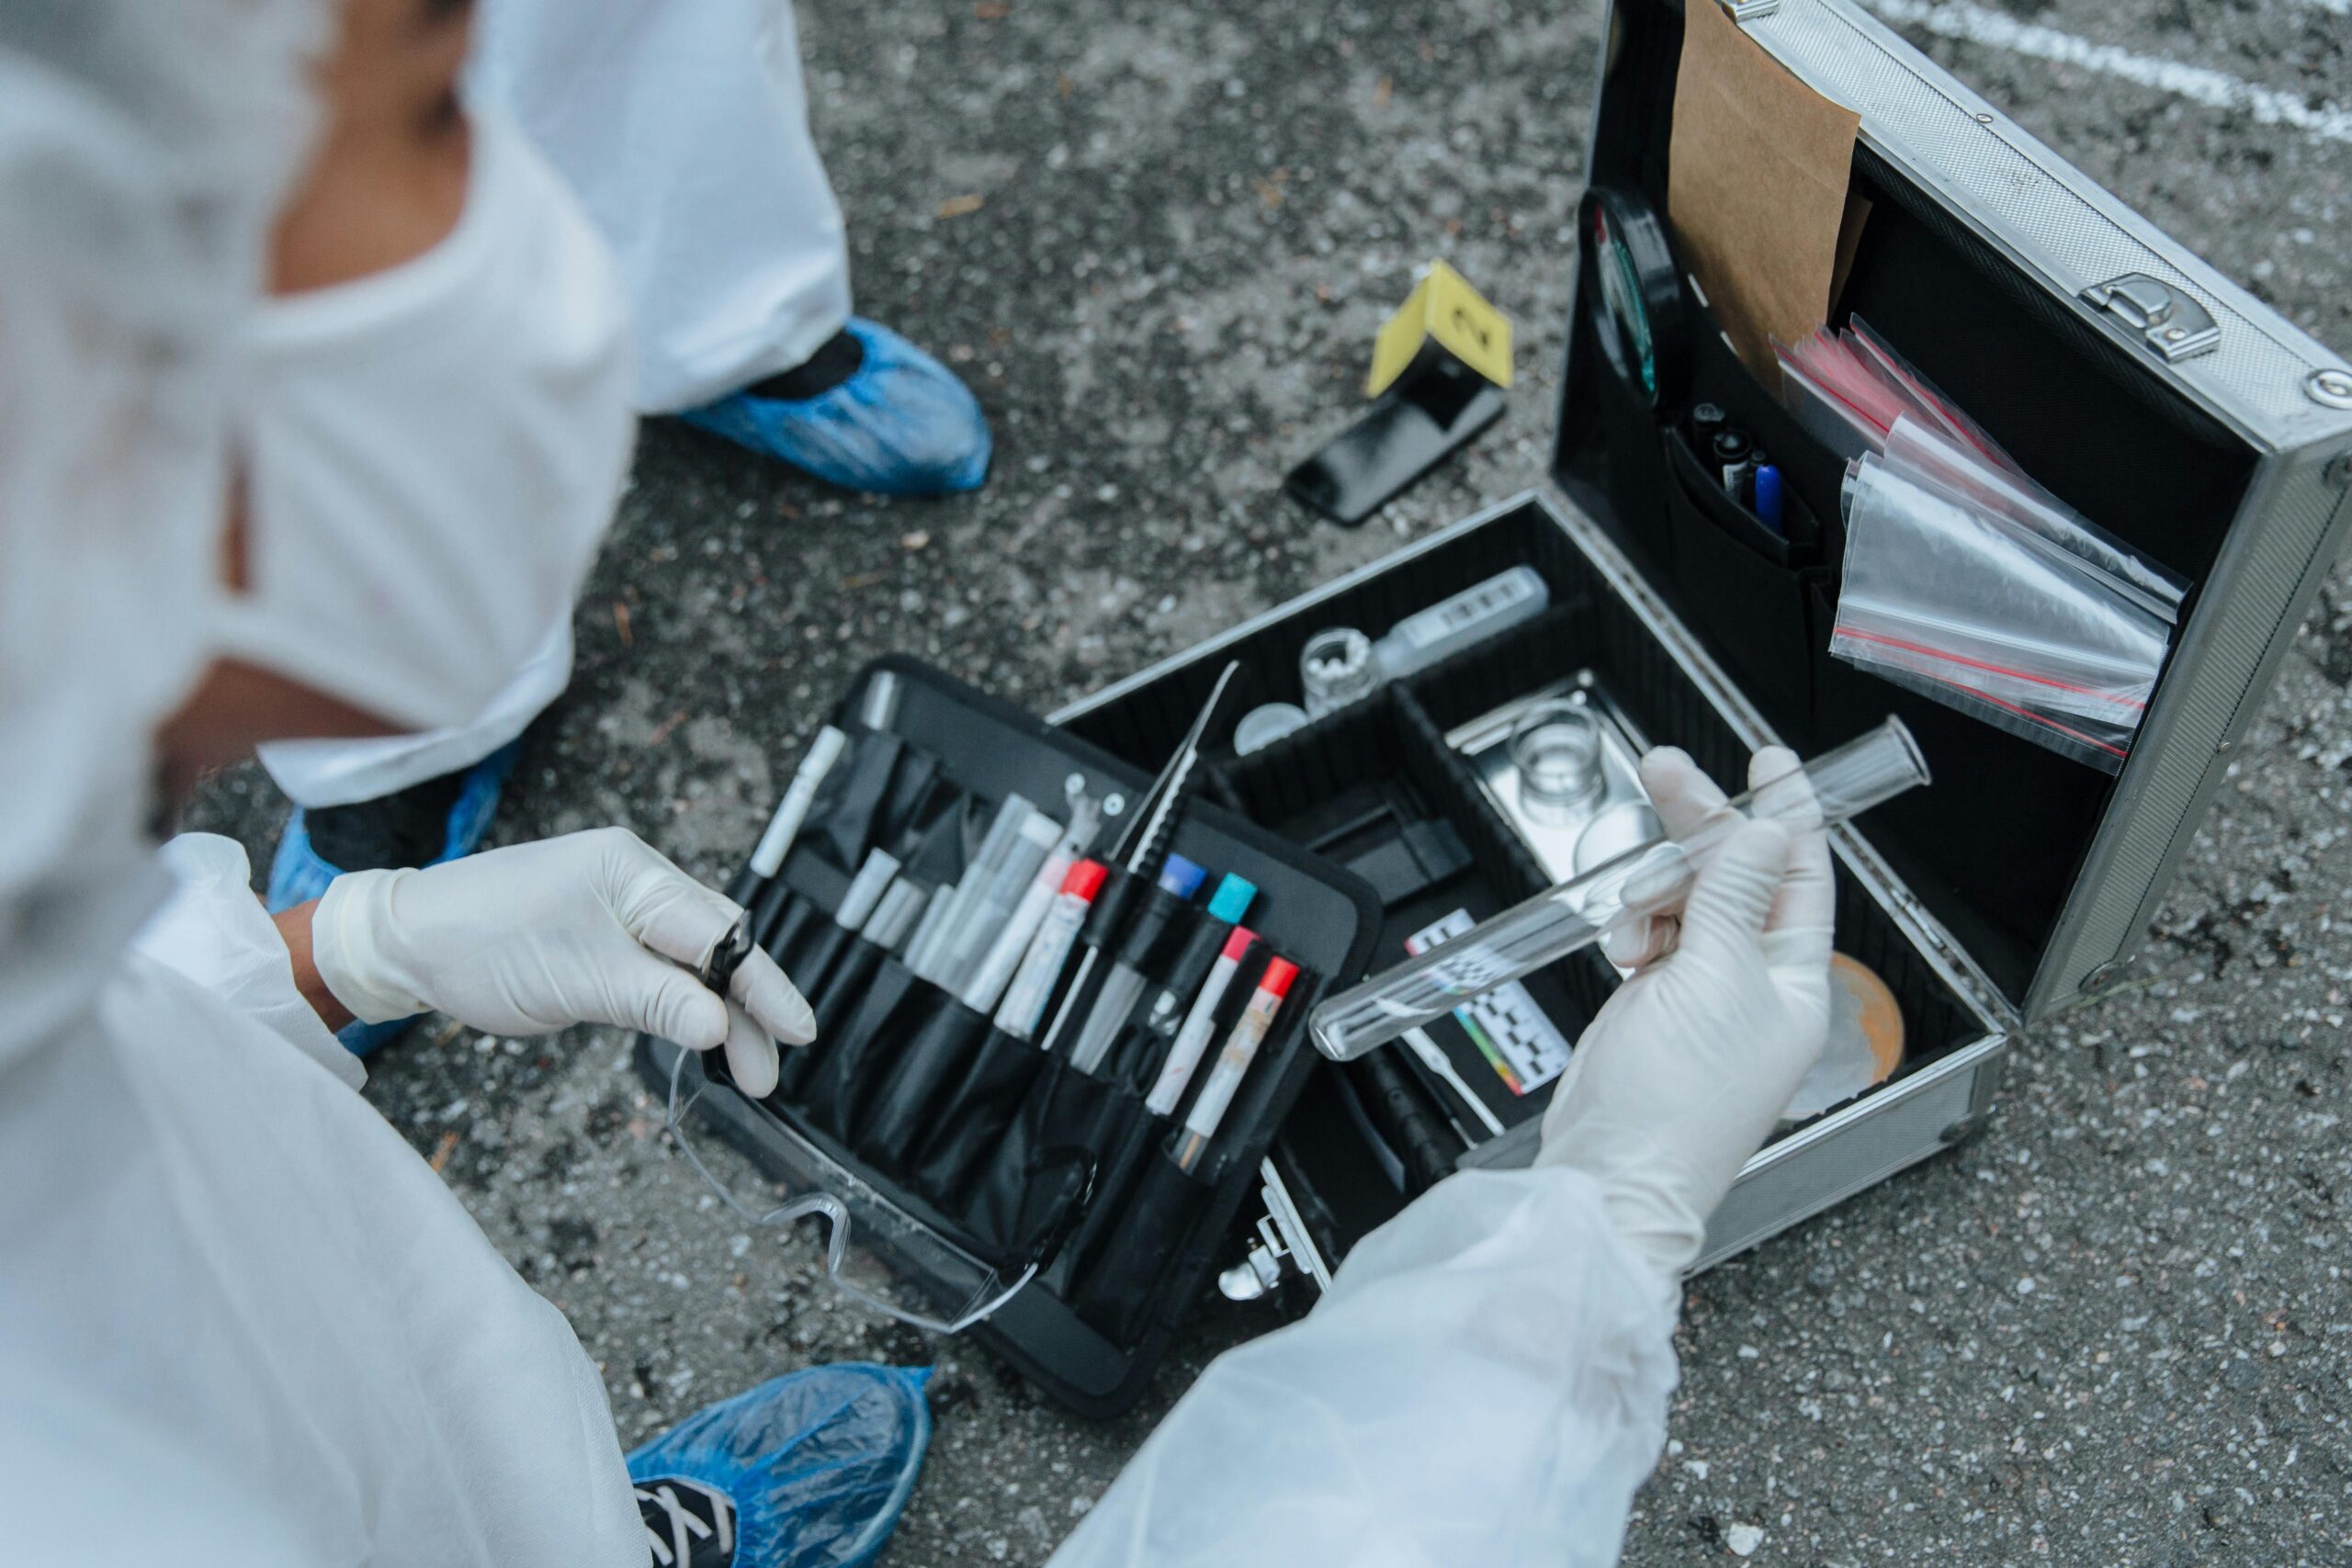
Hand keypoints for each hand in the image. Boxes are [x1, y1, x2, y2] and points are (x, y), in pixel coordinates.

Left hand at [310, 827, 811, 1094]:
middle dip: (749, 1011)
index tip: (798, 1031)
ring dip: (719, 1016)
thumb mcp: (574, 977)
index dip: (764, 985)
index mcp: (634, 872)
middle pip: (717, 948)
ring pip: (693, 964)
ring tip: (746, 1072)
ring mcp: (620, 909)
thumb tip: (721, 1029)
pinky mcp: (602, 939)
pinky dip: (685, 1007)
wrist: (405, 941)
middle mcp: (636, 882)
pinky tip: (703, 1040)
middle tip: (768, 1073)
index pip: (720, 933)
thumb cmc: (480, 944)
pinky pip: (662, 972)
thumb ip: (654, 1000)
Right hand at [1536, 746, 1833, 1288]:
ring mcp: (1702, 988)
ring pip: (1685, 897)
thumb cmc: (1676, 1106)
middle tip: (1664, 773)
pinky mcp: (1654, 997)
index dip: (1786, 813)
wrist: (1611, 1171)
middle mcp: (1754, 979)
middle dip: (1700, 826)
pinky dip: (1631, 924)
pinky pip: (1649, 930)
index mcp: (1795, 979)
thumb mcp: (1715, 980)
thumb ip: (1735, 897)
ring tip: (1633, 911)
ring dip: (1655, 888)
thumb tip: (1765, 832)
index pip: (1800, 873)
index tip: (1769, 760)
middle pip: (1735, 874)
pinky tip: (1621, 943)